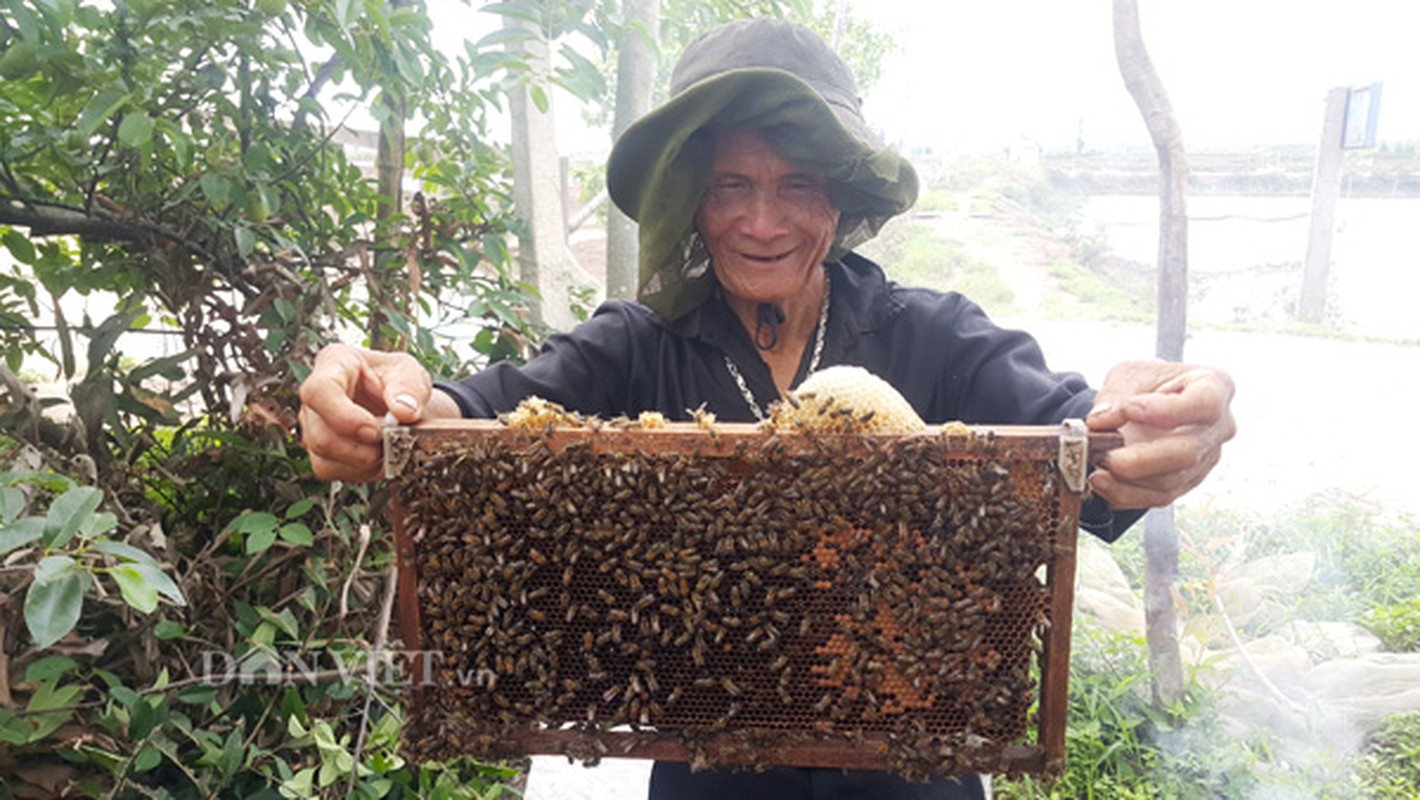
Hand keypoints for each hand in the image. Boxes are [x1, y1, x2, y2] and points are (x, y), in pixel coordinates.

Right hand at [297, 344, 455, 482]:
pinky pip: (331, 469)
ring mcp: (313, 425)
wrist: (399, 402)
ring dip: (363, 461)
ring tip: (389, 447)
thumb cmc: (397, 379)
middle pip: (319, 434)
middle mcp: (316, 396)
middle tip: (390, 443)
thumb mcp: (410, 372)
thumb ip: (410, 387)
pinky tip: (379, 457)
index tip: (374, 431)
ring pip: (323, 456)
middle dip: (359, 449)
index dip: (344, 417)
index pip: (319, 390)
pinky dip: (360, 470)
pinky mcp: (320, 450)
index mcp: (334, 363)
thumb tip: (404, 411)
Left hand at [1084, 360, 1235, 509]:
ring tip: (1096, 473)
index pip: (1205, 403)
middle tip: (1104, 456)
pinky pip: (1160, 496)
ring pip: (1173, 480)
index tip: (1130, 410)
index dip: (1168, 411)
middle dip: (1141, 459)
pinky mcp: (1187, 481)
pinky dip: (1128, 494)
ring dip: (1129, 482)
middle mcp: (1218, 426)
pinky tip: (1105, 485)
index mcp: (1214, 387)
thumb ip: (1116, 394)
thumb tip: (1100, 420)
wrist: (1149, 402)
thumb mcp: (1130, 374)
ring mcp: (1206, 457)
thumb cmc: (1149, 384)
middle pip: (1188, 451)